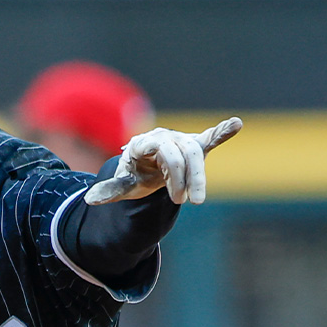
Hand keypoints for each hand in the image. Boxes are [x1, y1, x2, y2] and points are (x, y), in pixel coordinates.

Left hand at [83, 117, 242, 205]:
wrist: (145, 169)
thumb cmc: (135, 175)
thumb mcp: (125, 184)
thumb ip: (112, 191)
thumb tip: (90, 199)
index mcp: (145, 143)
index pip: (165, 151)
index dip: (174, 174)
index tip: (176, 199)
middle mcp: (165, 138)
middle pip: (184, 153)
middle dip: (189, 178)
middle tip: (188, 202)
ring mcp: (181, 141)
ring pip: (197, 154)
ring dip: (199, 176)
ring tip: (198, 198)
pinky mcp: (194, 146)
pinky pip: (209, 137)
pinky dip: (222, 132)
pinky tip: (236, 124)